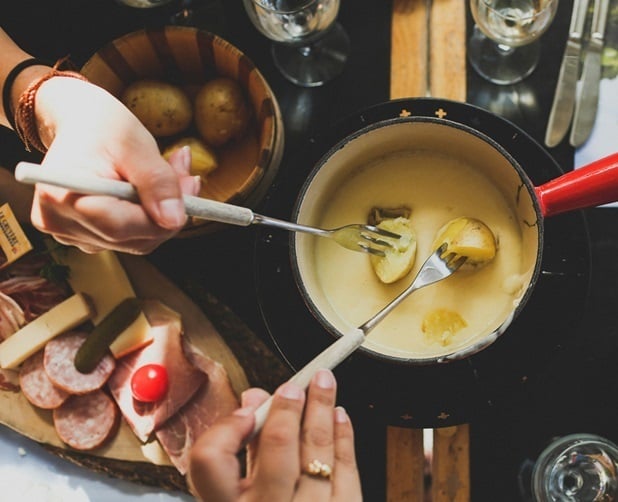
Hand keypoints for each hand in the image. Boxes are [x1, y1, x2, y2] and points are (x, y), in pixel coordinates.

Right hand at [29, 77, 199, 253]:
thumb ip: (157, 181)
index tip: (189, 186)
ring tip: (172, 173)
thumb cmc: (101, 126)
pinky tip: (154, 190)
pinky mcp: (85, 237)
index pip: (119, 227)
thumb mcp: (134, 143)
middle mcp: (59, 222)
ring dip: (163, 213)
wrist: (80, 124)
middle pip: (132, 238)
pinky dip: (150, 217)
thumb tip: (174, 220)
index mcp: (60, 196)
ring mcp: (70, 234)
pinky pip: (131, 238)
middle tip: (188, 175)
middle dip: (168, 211)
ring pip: (137, 241)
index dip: (161, 216)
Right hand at [188, 369, 361, 500]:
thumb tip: (253, 400)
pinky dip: (344, 440)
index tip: (246, 409)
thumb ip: (241, 449)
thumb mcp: (235, 496)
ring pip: (318, 455)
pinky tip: (340, 417)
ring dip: (323, 412)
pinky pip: (348, 473)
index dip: (227, 428)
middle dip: (289, 408)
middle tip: (296, 384)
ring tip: (326, 384)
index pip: (210, 460)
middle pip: (277, 449)